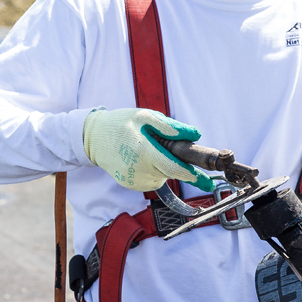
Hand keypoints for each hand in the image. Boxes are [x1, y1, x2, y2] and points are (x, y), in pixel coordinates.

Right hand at [82, 108, 213, 191]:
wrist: (93, 137)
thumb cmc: (120, 123)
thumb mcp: (144, 116)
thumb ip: (170, 126)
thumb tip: (194, 134)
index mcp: (144, 151)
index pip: (174, 168)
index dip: (193, 176)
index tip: (208, 182)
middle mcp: (138, 169)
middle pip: (170, 174)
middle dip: (178, 167)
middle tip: (170, 154)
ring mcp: (132, 179)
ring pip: (160, 178)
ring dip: (163, 168)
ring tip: (148, 151)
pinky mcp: (128, 184)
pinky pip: (149, 181)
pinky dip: (152, 172)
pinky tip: (141, 159)